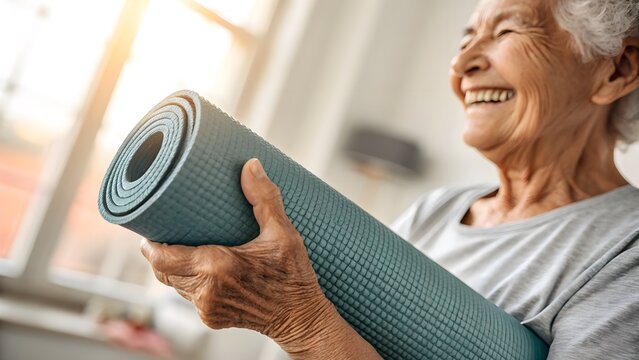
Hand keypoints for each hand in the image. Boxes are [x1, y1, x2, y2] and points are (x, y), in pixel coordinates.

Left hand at [140, 158, 333, 349]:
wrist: (301, 318)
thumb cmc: (293, 277)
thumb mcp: (283, 233)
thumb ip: (264, 198)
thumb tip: (250, 165)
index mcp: (217, 267)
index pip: (162, 258)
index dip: (149, 244)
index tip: (149, 229)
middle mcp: (206, 290)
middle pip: (163, 271)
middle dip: (158, 252)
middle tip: (163, 230)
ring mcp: (207, 308)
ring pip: (175, 285)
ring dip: (174, 266)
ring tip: (180, 245)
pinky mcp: (212, 318)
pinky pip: (190, 296)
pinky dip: (190, 281)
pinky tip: (200, 266)